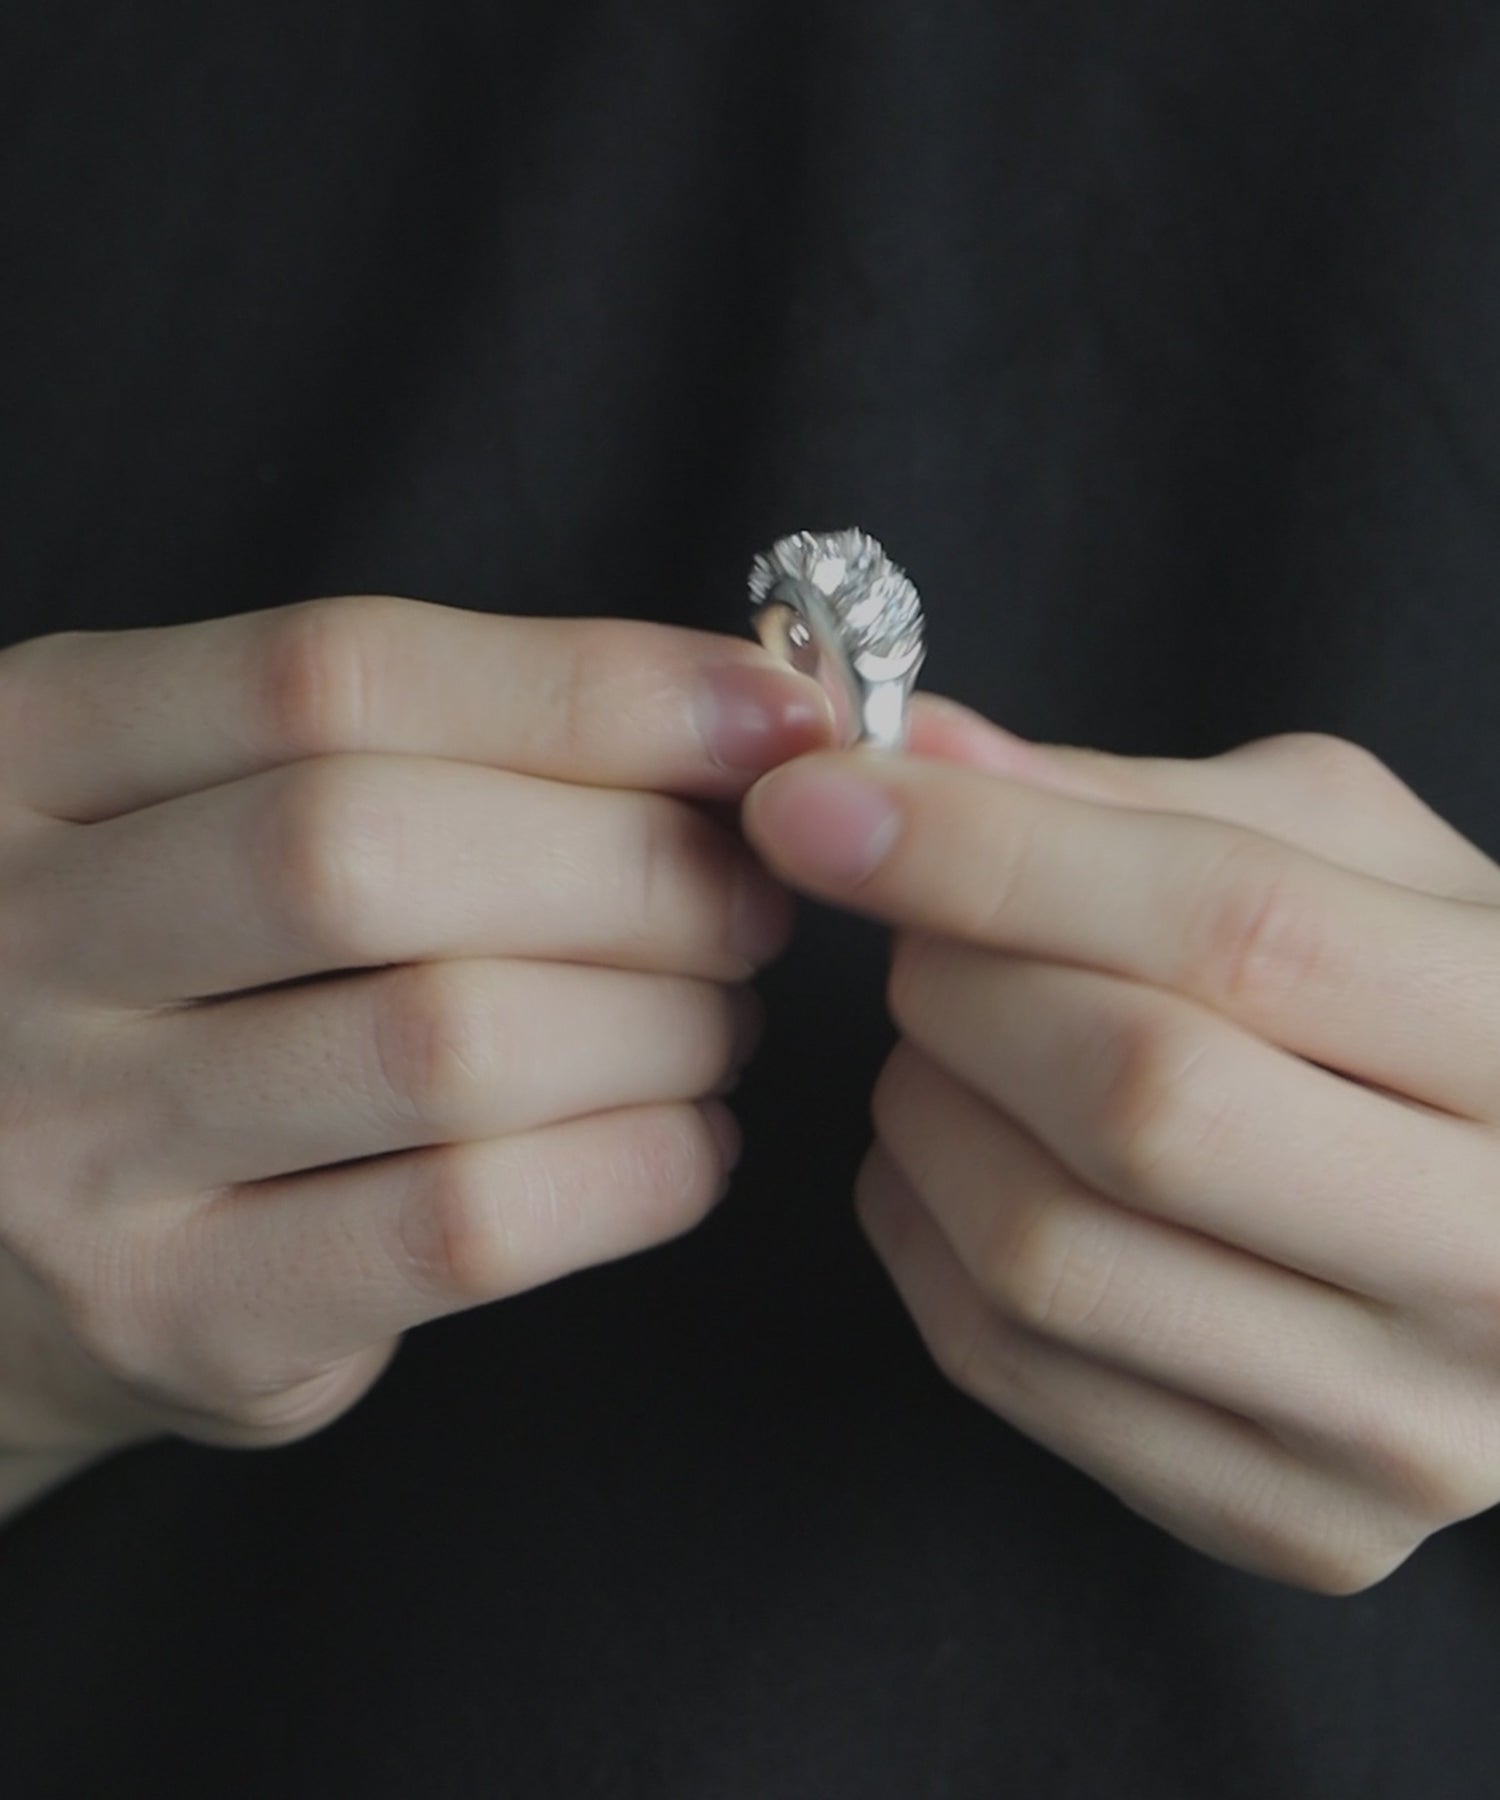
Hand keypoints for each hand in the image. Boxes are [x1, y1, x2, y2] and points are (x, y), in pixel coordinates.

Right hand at [0, 594, 832, 1505]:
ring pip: (441, 1044)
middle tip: (747, 895)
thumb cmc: (176, 972)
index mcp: (38, 752)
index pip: (334, 676)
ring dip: (658, 1021)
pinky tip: (684, 1141)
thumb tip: (730, 713)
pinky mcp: (177, 1314)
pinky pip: (464, 1227)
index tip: (767, 712)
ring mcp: (79, 1144)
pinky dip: (634, 1170)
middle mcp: (22, 938)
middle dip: (634, 865)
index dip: (587, 686)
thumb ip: (423, 738)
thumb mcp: (216, 801)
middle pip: (372, 853)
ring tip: (719, 1016)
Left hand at [743, 695, 1499, 1592]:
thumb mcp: (1356, 860)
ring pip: (1042, 1250)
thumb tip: (919, 755)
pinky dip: (921, 1232)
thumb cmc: (1445, 1013)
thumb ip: (1147, 804)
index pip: (1232, 928)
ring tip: (953, 1041)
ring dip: (924, 1107)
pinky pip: (1009, 1364)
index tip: (821, 800)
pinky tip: (957, 1157)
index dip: (991, 853)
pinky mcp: (1293, 1521)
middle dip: (959, 981)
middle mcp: (1497, 1257)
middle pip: (1131, 1098)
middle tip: (926, 932)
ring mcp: (1395, 1422)